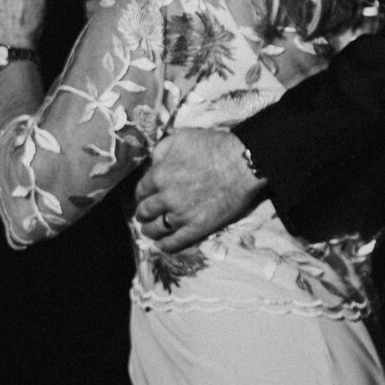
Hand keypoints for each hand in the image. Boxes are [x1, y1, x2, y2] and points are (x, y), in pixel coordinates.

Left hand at [134, 129, 266, 252]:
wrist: (243, 163)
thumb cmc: (214, 146)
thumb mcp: (181, 138)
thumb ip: (161, 150)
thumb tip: (153, 164)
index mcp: (159, 175)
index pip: (141, 190)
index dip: (142, 194)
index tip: (144, 197)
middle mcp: (166, 197)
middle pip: (145, 211)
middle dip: (142, 214)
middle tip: (144, 215)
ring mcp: (181, 215)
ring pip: (156, 228)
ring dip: (149, 230)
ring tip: (149, 231)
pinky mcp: (197, 227)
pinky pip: (176, 241)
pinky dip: (166, 246)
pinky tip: (161, 246)